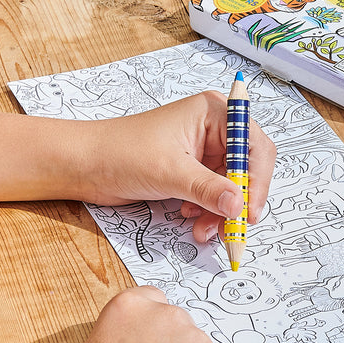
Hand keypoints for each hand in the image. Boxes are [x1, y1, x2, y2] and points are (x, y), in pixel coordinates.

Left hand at [71, 91, 275, 243]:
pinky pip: (214, 196)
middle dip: (238, 201)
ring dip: (221, 212)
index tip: (249, 210)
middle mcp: (213, 130)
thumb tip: (239, 205)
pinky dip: (208, 212)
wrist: (86, 166)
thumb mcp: (170, 172)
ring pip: (231, 188)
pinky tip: (190, 218)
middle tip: (231, 228)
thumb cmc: (121, 152)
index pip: (254, 146)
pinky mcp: (192, 171)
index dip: (257, 180)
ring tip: (203, 229)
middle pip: (246, 169)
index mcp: (212, 113)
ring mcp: (203, 152)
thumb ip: (208, 189)